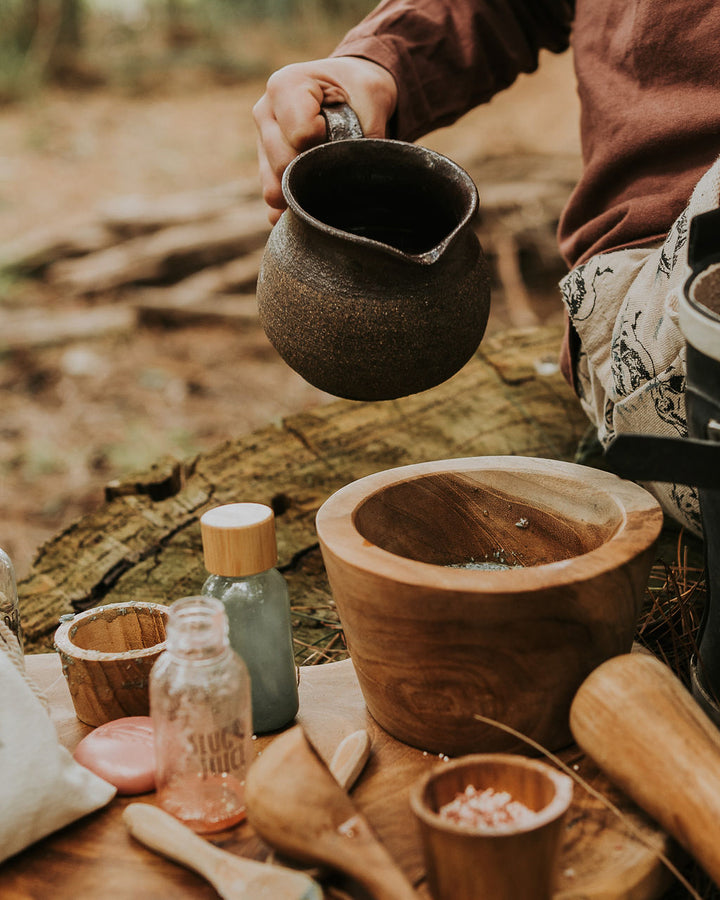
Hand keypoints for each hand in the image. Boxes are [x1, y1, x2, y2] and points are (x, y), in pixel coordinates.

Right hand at [253, 56, 396, 223]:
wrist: (347, 89)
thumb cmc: (358, 88)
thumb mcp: (373, 95)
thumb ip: (370, 130)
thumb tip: (364, 175)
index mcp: (285, 87)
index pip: (301, 135)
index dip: (325, 144)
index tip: (340, 133)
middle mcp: (264, 113)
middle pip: (283, 165)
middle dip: (315, 170)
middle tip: (336, 158)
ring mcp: (261, 141)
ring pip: (274, 187)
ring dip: (303, 190)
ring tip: (327, 175)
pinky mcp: (264, 166)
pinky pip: (272, 199)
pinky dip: (292, 206)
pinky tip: (312, 201)